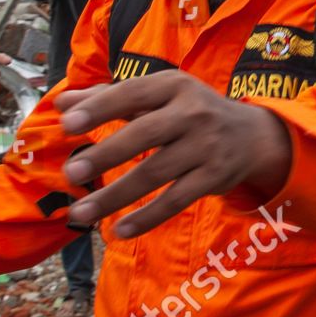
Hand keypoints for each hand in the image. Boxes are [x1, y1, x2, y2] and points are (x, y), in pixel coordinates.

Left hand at [56, 71, 292, 238]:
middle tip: (70, 173)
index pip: (133, 94)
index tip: (66, 124)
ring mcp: (207, 145)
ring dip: (115, 196)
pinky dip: (147, 217)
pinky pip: (176, 200)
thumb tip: (62, 104)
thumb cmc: (190, 112)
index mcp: (174, 86)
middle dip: (106, 154)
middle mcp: (194, 112)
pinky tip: (118, 230)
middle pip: (145, 135)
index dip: (100, 108)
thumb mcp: (158, 96)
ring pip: (156, 173)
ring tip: (80, 212)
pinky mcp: (215, 176)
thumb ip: (110, 99)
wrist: (252, 135)